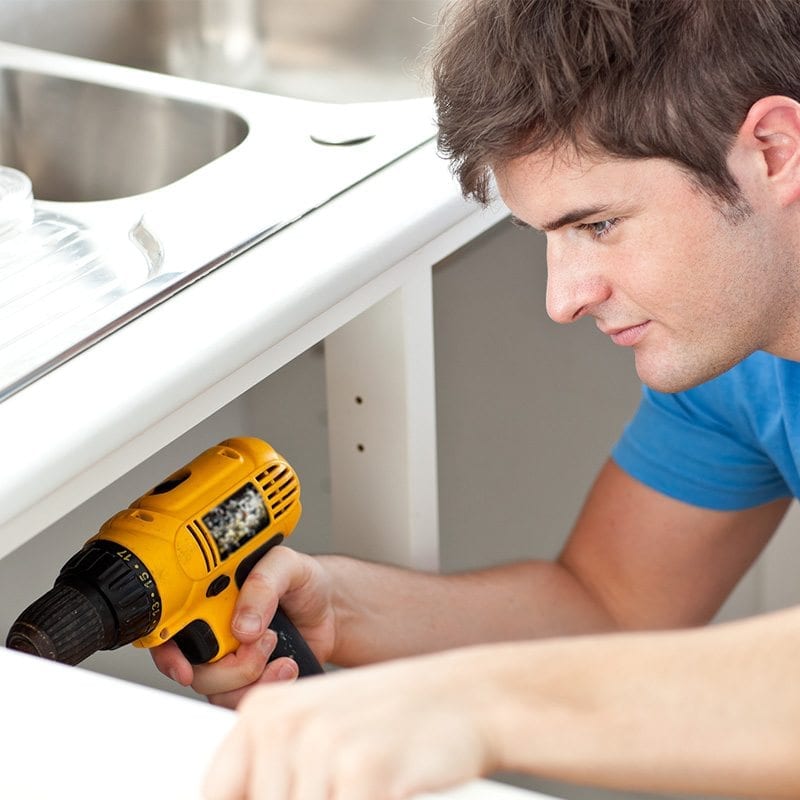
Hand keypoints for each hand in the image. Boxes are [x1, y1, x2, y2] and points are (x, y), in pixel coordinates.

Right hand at [151, 546, 335, 706]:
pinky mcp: (251, 682)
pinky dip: (266, 688)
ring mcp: (230, 661)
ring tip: (278, 651)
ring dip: (251, 677)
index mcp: (209, 602)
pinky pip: (243, 702)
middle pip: (194, 670)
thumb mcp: (286, 565)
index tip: (185, 667)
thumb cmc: (303, 582)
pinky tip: (286, 666)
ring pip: (218, 692)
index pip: (168, 632)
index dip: (168, 654)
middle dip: (229, 666)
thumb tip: (241, 624)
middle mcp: (213, 634)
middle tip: (262, 640)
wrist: (332, 609)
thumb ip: (262, 584)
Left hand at [203, 650, 495, 799]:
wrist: (467, 698)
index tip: (284, 799)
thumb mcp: (319, 734)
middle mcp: (283, 725)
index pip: (217, 794)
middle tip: (345, 785)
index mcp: (262, 712)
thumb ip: (275, 774)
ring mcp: (323, 746)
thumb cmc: (394, 719)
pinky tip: (387, 787)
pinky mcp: (364, 770)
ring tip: (366, 782)